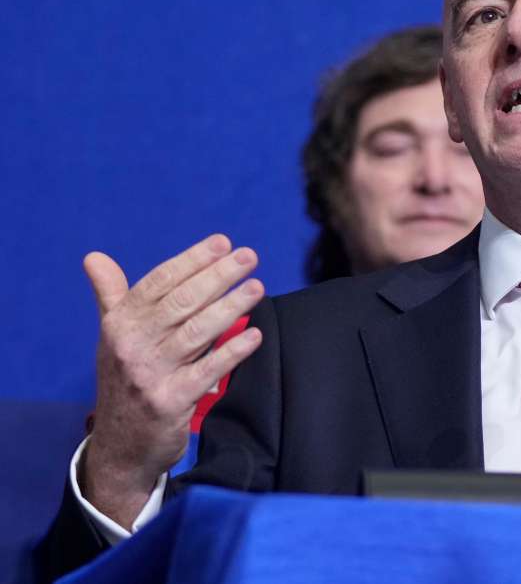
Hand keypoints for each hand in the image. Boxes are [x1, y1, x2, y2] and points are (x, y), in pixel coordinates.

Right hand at [81, 234, 264, 528]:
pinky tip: (255, 335)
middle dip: (218, 276)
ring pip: (196, 332)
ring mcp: (150, 374)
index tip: (223, 243)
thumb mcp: (113, 338)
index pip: (159, 282)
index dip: (192, 260)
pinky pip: (207, 370)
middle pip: (182, 302)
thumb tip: (94, 257)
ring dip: (230, 307)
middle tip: (249, 257)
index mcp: (119, 324)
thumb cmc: (125, 380)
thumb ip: (112, 296)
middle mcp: (131, 345)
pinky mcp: (170, 401)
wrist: (120, 446)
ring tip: (257, 288)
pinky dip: (232, 351)